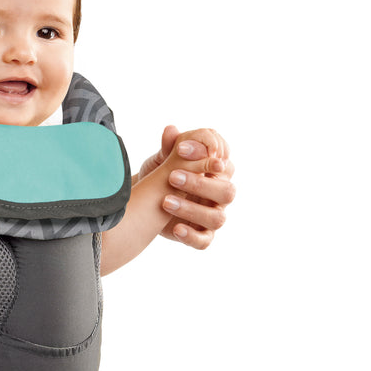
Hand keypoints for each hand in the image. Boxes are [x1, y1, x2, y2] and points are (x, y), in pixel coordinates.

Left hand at [138, 126, 234, 249]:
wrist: (144, 200)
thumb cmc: (162, 174)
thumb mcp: (163, 159)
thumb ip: (170, 146)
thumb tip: (171, 130)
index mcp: (217, 173)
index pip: (224, 163)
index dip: (206, 156)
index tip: (180, 149)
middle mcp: (220, 195)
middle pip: (227, 191)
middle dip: (200, 183)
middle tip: (172, 176)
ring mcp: (212, 216)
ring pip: (217, 218)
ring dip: (192, 209)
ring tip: (165, 201)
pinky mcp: (201, 235)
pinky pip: (204, 241)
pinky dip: (192, 235)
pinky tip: (175, 228)